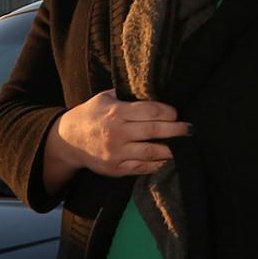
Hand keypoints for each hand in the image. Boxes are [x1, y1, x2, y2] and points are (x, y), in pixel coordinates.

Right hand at [45, 93, 192, 191]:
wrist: (67, 140)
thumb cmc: (90, 115)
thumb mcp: (104, 98)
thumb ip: (126, 95)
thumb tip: (153, 89)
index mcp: (115, 112)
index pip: (149, 111)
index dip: (168, 112)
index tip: (176, 113)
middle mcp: (116, 133)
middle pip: (154, 132)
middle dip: (176, 130)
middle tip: (190, 130)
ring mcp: (116, 153)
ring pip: (151, 153)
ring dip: (171, 150)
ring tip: (183, 147)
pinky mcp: (115, 168)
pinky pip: (142, 168)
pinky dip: (157, 164)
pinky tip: (167, 159)